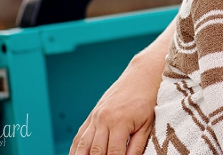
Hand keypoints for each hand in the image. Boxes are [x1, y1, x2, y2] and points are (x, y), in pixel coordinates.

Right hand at [70, 21, 174, 154]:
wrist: (142, 75)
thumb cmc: (147, 100)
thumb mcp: (147, 124)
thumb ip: (137, 146)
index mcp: (119, 122)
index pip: (114, 154)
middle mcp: (103, 119)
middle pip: (96, 152)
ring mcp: (95, 117)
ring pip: (83, 145)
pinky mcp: (92, 115)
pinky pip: (79, 135)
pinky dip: (75, 149)